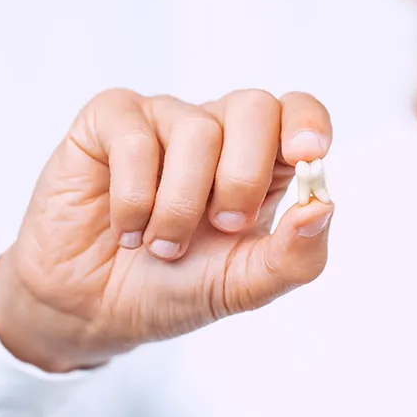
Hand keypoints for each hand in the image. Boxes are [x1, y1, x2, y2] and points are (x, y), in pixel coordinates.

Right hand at [0, 89, 334, 371]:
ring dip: (180, 205)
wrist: (93, 309)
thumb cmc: (172, 287)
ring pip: (197, 129)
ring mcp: (162, 121)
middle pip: (254, 107)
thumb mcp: (242, 286)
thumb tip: (323, 207)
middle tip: (222, 226)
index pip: (296, 112)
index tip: (308, 156)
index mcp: (258, 162)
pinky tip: (125, 228)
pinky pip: (135, 135)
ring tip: (160, 245)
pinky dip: (134, 196)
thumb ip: (292, 257)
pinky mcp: (109, 122)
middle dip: (243, 177)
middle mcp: (215, 131)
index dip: (307, 123)